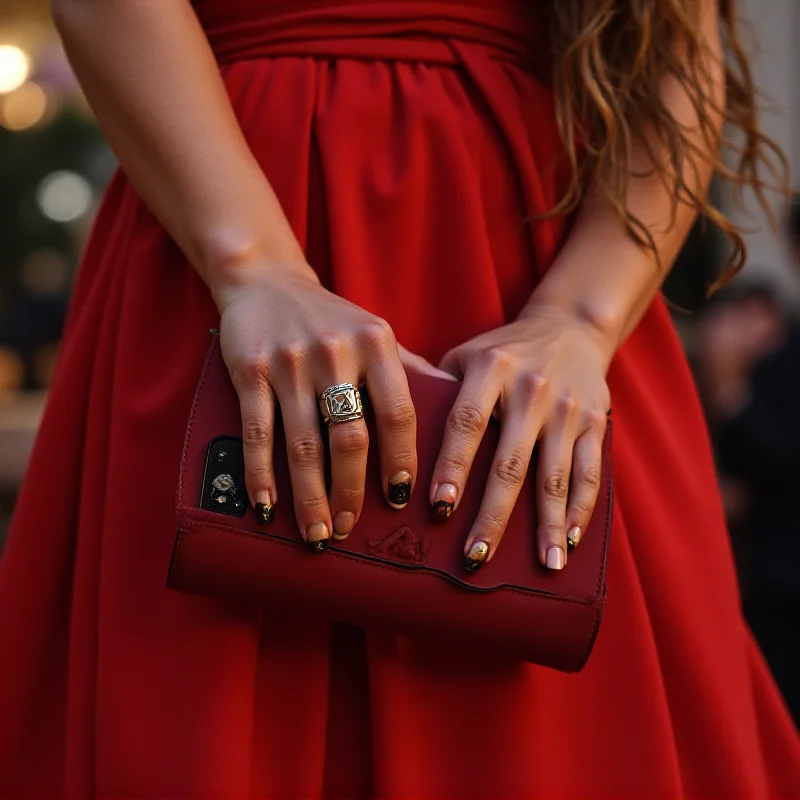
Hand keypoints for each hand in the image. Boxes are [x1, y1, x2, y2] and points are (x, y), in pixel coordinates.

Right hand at [217, 261, 417, 549]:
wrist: (266, 281)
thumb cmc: (330, 319)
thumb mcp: (374, 332)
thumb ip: (408, 370)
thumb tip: (451, 407)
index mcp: (376, 343)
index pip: (398, 412)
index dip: (401, 460)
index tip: (400, 498)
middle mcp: (336, 351)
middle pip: (350, 438)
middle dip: (350, 492)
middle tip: (349, 528)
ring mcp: (291, 362)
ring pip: (303, 444)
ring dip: (309, 497)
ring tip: (317, 533)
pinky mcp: (251, 370)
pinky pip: (258, 433)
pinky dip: (261, 475)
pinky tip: (267, 506)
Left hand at [432, 305, 610, 571]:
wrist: (571, 327)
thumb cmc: (504, 351)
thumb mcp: (466, 354)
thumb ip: (437, 389)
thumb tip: (387, 436)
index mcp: (490, 368)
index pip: (466, 422)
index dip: (452, 466)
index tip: (438, 508)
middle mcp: (531, 388)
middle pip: (509, 462)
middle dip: (493, 515)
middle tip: (476, 557)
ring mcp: (567, 407)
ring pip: (554, 475)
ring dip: (547, 525)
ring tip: (544, 567)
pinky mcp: (596, 421)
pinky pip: (589, 472)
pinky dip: (580, 509)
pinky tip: (569, 541)